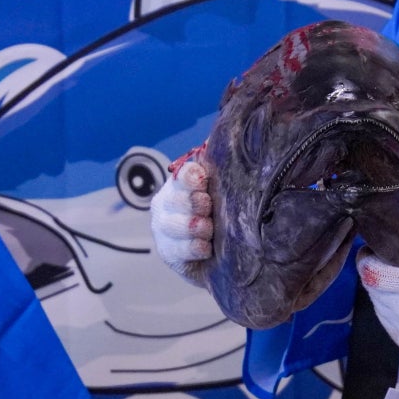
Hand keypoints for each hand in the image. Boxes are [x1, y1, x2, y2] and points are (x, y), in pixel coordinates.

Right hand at [150, 151, 214, 287]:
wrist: (223, 255)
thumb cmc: (225, 217)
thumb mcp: (226, 192)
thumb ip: (225, 171)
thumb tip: (233, 143)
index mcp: (182, 184)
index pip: (183, 174)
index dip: (191, 177)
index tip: (202, 181)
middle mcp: (167, 203)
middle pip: (175, 199)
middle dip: (194, 204)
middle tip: (208, 208)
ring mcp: (165, 228)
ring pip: (172, 224)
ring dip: (193, 227)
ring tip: (208, 230)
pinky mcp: (168, 253)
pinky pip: (176, 249)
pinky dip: (193, 247)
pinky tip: (206, 248)